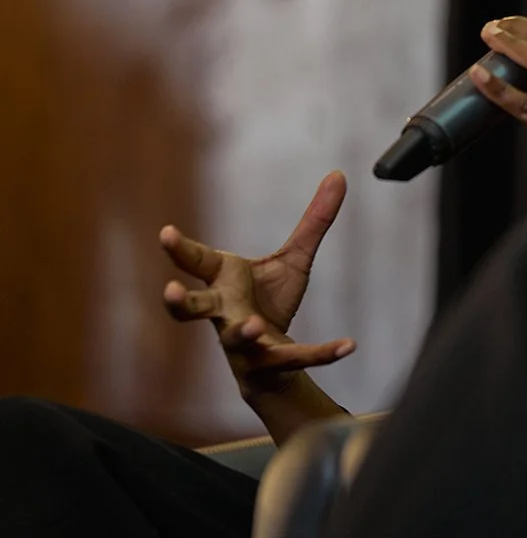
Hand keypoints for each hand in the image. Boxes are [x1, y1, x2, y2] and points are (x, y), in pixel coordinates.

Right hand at [159, 172, 356, 398]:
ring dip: (241, 331)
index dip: (179, 248)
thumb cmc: (269, 303)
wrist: (272, 362)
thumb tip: (339, 174)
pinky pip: (295, 358)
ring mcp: (243, 342)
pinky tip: (349, 346)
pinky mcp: (269, 363)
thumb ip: (314, 221)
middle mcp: (224, 312)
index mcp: (223, 282)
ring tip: (252, 324)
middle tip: (170, 291)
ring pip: (234, 339)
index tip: (166, 232)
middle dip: (179, 303)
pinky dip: (323, 353)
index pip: (196, 262)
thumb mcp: (294, 259)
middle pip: (193, 309)